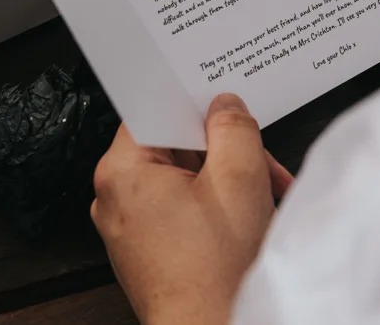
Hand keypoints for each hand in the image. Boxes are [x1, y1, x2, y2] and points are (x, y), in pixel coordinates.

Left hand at [92, 93, 292, 324]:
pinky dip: (215, 208)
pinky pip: (182, 209)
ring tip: (263, 199)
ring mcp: (130, 226)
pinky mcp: (148, 247)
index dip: (194, 107)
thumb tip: (225, 107)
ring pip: (184, 179)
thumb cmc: (215, 272)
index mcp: (122, 171)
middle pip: (176, 148)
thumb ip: (233, 129)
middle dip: (225, 154)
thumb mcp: (239, 180)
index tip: (222, 109)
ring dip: (227, 182)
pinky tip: (248, 220)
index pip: (155, 112)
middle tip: (260, 166)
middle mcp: (116, 197)